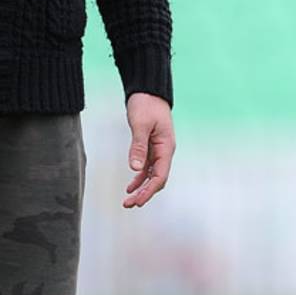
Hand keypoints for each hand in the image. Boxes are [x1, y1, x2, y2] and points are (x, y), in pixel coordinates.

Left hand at [123, 93, 174, 208]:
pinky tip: (130, 185)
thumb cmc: (146, 104)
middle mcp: (165, 151)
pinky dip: (139, 177)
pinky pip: (147, 167)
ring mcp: (158, 149)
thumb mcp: (141, 125)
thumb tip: (134, 168)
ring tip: (128, 200)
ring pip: (152, 175)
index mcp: (166, 147)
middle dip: (144, 193)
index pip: (160, 176)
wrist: (148, 90)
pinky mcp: (151, 146)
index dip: (149, 190)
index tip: (137, 201)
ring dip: (141, 188)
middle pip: (157, 179)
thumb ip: (138, 147)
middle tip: (129, 204)